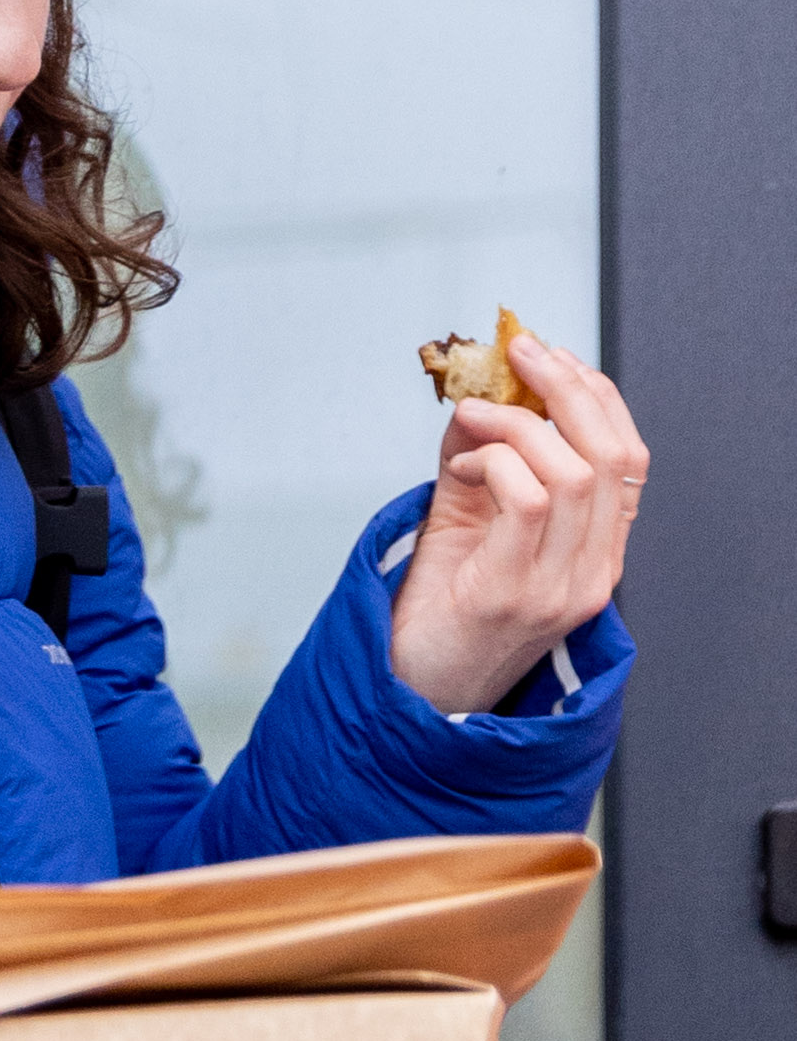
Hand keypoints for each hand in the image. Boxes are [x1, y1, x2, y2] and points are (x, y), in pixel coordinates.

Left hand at [388, 332, 647, 719]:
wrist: (410, 687)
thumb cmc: (442, 608)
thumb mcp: (468, 517)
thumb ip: (480, 456)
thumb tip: (479, 390)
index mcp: (596, 553)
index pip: (630, 459)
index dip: (597, 397)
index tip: (553, 355)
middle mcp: (592, 573)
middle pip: (613, 456)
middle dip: (567, 388)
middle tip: (518, 352)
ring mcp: (559, 589)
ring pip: (574, 473)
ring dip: (518, 424)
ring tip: (471, 419)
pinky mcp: (514, 595)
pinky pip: (528, 501)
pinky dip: (494, 464)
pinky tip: (461, 472)